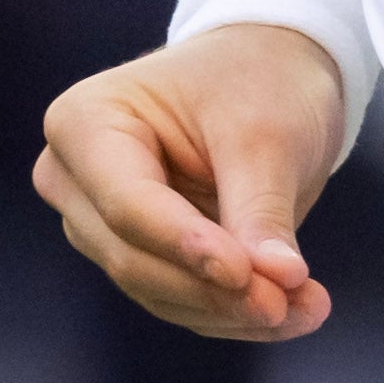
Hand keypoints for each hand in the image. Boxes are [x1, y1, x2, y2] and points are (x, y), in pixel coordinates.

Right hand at [34, 23, 352, 340]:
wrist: (269, 70)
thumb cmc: (257, 80)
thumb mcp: (265, 133)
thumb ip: (260, 210)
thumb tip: (277, 281)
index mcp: (85, 122)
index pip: (127, 204)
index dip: (187, 247)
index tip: (249, 275)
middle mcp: (76, 179)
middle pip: (134, 257)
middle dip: (214, 289)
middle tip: (290, 301)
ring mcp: (101, 223)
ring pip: (157, 292)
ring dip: (233, 311)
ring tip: (308, 306)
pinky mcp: (140, 255)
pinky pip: (181, 301)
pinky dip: (236, 312)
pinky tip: (296, 309)